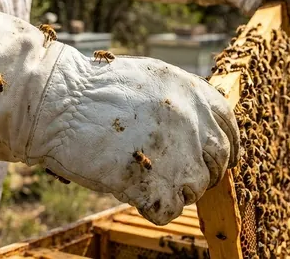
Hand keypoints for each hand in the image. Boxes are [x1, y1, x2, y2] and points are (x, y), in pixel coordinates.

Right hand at [24, 48, 239, 224]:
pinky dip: (152, 206)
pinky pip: (168, 210)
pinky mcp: (156, 185)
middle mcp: (195, 124)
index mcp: (194, 94)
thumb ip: (180, 100)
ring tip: (144, 177)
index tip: (216, 158)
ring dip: (174, 189)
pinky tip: (133, 190)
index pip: (230, 128)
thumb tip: (199, 127)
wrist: (59, 102)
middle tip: (174, 173)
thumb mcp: (150, 79)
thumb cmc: (94, 89)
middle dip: (201, 172)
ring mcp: (179, 156)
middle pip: (218, 162)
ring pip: (195, 189)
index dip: (224, 147)